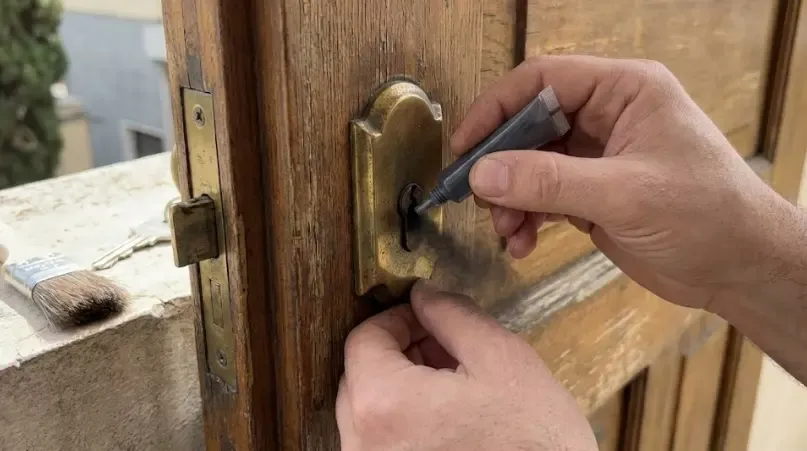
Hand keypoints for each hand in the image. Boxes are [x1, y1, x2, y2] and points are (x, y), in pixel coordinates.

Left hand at [337, 280, 596, 450]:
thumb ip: (454, 316)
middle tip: (444, 347)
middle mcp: (366, 444)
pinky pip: (382, 442)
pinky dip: (405, 421)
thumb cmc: (535, 443)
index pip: (363, 340)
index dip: (397, 318)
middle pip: (360, 376)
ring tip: (453, 384)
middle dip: (400, 351)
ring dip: (402, 386)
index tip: (428, 317)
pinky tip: (449, 419)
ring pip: (369, 412)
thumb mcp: (503, 360)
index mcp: (385, 405)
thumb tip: (424, 294)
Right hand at [454, 55, 796, 309]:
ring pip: (530, 165)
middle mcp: (606, 116)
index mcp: (624, 91)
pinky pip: (542, 196)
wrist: (741, 269)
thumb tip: (482, 174)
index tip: (464, 147)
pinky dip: (526, 218)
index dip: (496, 109)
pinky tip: (521, 245)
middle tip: (477, 198)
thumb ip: (550, 182)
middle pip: (529, 125)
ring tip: (507, 233)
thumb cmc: (705, 215)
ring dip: (510, 199)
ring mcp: (597, 157)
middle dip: (501, 165)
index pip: (542, 81)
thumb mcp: (624, 194)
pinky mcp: (592, 194)